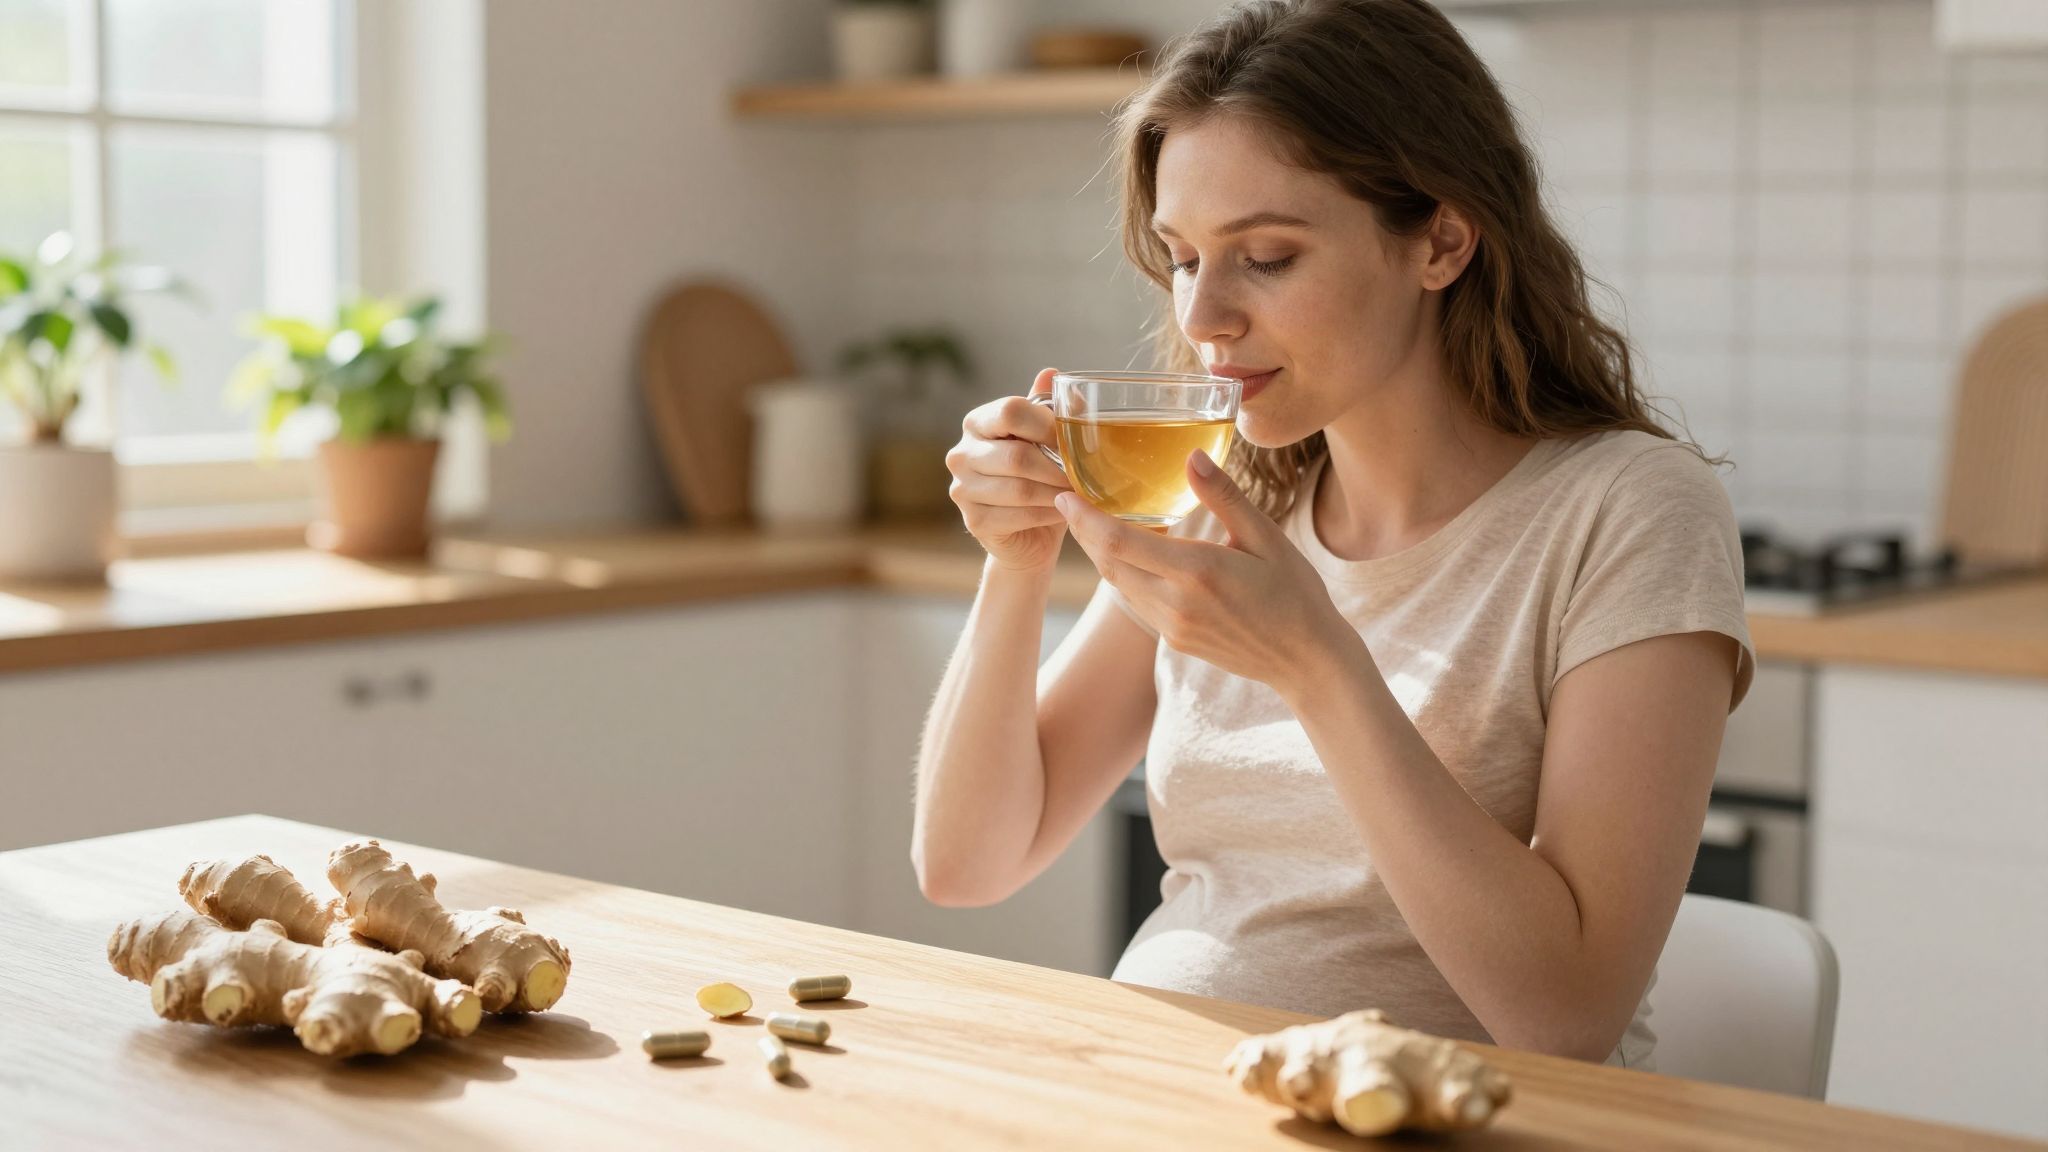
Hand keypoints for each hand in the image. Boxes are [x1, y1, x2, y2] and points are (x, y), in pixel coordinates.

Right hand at [948, 368, 1072, 572]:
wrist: (1027, 531)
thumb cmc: (1039, 476)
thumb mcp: (1044, 439)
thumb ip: (1047, 407)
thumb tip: (1052, 373)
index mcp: (977, 422)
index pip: (1010, 411)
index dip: (1047, 425)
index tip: (1072, 439)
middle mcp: (961, 454)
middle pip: (1017, 456)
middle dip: (1057, 467)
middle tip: (1083, 474)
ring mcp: (962, 489)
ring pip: (1020, 489)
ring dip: (1056, 492)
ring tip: (1078, 493)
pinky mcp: (974, 521)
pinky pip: (1019, 515)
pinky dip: (1048, 513)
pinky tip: (1063, 511)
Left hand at [1056, 449, 1362, 697]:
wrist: (1306, 660)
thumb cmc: (1295, 593)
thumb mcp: (1266, 537)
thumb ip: (1224, 497)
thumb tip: (1191, 456)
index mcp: (1197, 572)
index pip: (1120, 543)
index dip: (1084, 519)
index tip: (1063, 494)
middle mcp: (1176, 604)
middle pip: (1108, 564)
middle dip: (1083, 532)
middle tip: (1068, 500)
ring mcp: (1172, 627)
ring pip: (1119, 584)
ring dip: (1101, 554)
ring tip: (1091, 521)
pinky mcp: (1175, 640)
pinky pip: (1137, 600)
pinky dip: (1125, 573)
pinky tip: (1131, 553)